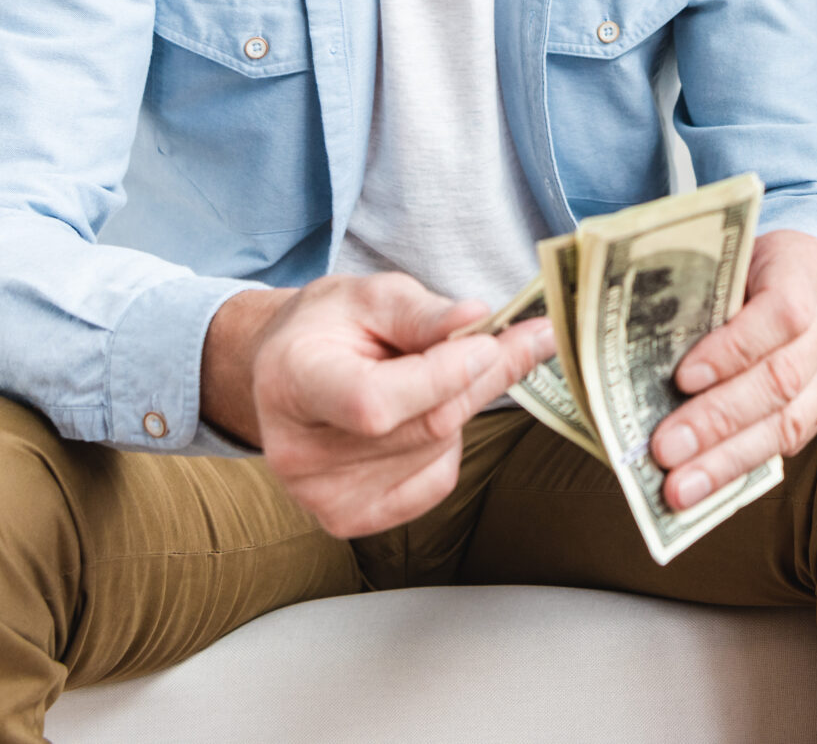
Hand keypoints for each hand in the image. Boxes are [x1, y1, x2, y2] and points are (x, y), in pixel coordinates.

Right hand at [235, 275, 555, 537]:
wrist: (289, 371)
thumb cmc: (330, 327)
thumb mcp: (370, 296)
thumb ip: (423, 311)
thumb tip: (479, 320)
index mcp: (292, 382)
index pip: (375, 402)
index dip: (442, 376)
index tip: (490, 340)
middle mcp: (298, 453)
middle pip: (422, 427)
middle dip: (481, 379)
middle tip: (527, 338)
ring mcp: (321, 496)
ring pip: (438, 450)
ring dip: (461, 405)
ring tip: (429, 374)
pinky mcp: (349, 520)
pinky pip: (436, 481)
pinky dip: (447, 444)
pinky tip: (417, 415)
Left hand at [648, 229, 816, 513]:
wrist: (793, 274)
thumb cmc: (739, 266)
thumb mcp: (717, 261)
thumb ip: (684, 300)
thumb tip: (604, 358)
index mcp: (804, 263)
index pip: (782, 312)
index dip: (734, 349)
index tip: (682, 378)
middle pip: (783, 377)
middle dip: (718, 419)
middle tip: (666, 450)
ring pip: (790, 422)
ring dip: (728, 460)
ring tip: (681, 487)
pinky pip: (791, 442)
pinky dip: (743, 466)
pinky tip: (705, 485)